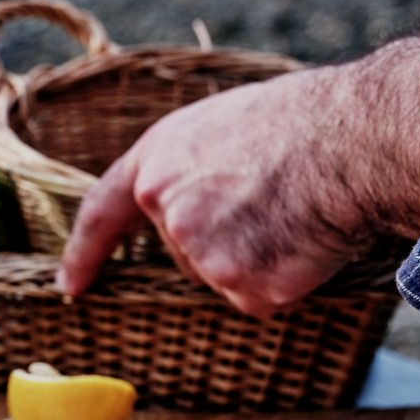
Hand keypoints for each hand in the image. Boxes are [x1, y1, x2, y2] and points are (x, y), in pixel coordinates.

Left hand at [56, 65, 377, 317]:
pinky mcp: (238, 285)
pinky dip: (285, 280)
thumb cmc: (302, 123)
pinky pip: (259, 297)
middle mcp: (166, 210)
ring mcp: (200, 253)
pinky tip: (302, 241)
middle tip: (274, 200)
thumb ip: (192, 170)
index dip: (84, 252)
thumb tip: (202, 206)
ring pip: (224, 277)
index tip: (70, 285)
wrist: (349, 140)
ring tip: (293, 212)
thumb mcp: (223, 127)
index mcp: (157, 161)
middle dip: (226, 239)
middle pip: (185, 252)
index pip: (102, 213)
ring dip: (259, 258)